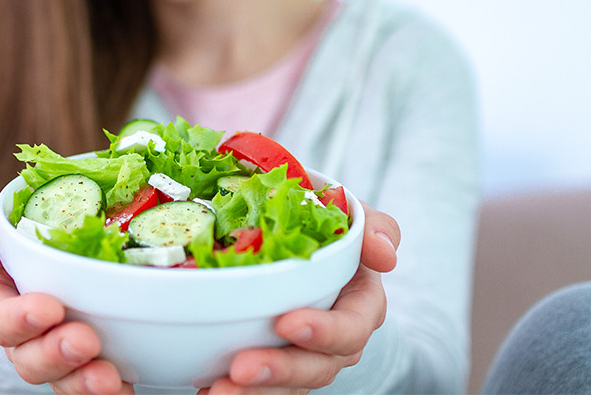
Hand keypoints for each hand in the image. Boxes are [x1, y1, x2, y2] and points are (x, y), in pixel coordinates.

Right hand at [0, 198, 132, 394]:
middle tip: (84, 340)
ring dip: (81, 381)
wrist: (70, 241)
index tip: (49, 308)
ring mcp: (54, 353)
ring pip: (60, 379)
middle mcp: (21, 335)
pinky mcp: (84, 365)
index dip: (18, 318)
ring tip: (107, 377)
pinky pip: (90, 387)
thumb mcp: (0, 217)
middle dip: (54, 353)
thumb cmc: (28, 228)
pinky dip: (110, 390)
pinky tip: (125, 385)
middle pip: (27, 358)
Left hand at [197, 203, 400, 393]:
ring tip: (219, 390)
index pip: (351, 327)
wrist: (288, 233)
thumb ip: (373, 226)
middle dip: (281, 370)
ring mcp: (304, 356)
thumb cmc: (324, 223)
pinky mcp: (276, 367)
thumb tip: (385, 253)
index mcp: (360, 304)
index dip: (324, 331)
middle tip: (242, 368)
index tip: (287, 323)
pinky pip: (260, 389)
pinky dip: (235, 392)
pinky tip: (205, 388)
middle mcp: (336, 339)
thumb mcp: (352, 214)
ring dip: (254, 393)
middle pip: (317, 367)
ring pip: (286, 385)